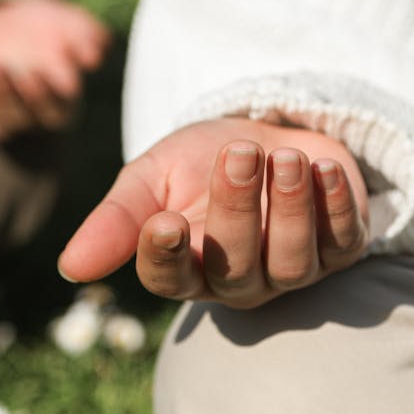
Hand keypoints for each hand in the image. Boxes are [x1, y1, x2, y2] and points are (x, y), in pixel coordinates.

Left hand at [0, 0, 109, 140]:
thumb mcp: (69, 24)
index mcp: (60, 100)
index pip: (54, 112)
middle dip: (6, 96)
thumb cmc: (47, 27)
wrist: (8, 23)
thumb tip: (94, 58)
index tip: (33, 72)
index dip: (41, 97)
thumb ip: (86, 36)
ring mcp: (3, 117)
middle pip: (21, 120)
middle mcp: (32, 115)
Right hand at [59, 118, 369, 307]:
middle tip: (239, 155)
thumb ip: (116, 219)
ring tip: (284, 157)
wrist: (263, 132)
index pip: (170, 279)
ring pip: (293, 264)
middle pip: (236, 269)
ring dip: (291, 209)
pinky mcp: (340, 249)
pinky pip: (344, 243)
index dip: (167, 258)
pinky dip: (337, 207)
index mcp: (184, 266)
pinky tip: (325, 168)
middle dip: (238, 209)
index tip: (165, 222)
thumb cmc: (198, 161)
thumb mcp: (152, 176)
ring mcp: (292, 270)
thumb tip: (69, 268)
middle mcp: (238, 280)